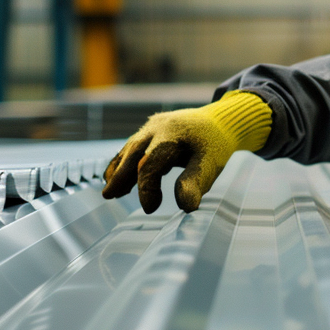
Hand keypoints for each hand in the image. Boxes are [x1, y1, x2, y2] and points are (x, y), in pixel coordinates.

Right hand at [102, 91, 271, 212]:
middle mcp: (157, 126)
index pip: (151, 164)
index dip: (147, 188)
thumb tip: (186, 207)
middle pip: (134, 153)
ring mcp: (152, 126)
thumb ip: (196, 183)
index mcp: (171, 133)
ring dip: (120, 170)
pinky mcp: (151, 129)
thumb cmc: (215, 144)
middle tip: (109, 196)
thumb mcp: (210, 164)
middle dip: (121, 176)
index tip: (150, 209)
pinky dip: (125, 162)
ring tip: (112, 191)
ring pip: (131, 149)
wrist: (220, 121)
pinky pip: (134, 146)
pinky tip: (119, 179)